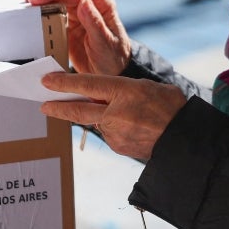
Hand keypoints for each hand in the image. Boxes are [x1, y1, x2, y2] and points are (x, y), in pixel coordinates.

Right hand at [22, 0, 130, 74]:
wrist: (111, 73)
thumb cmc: (113, 57)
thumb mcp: (105, 42)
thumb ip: (94, 22)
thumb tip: (84, 1)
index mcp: (102, 4)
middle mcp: (88, 5)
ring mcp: (76, 14)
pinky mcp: (66, 24)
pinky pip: (51, 11)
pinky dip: (39, 6)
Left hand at [40, 72, 186, 161]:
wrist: (185, 140)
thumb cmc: (172, 108)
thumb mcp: (148, 87)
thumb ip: (124, 90)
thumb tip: (107, 95)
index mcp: (124, 92)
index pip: (86, 85)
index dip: (63, 83)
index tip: (47, 82)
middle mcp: (115, 113)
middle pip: (78, 109)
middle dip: (57, 107)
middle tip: (43, 104)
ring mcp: (115, 133)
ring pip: (98, 121)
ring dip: (103, 117)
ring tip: (130, 116)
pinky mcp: (117, 147)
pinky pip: (110, 134)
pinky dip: (115, 129)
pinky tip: (133, 128)